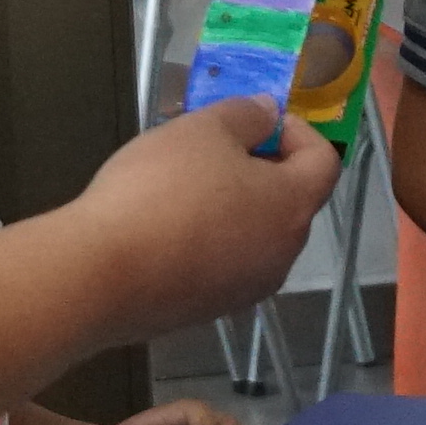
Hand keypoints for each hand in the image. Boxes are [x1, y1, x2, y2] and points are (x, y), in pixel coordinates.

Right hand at [72, 100, 342, 334]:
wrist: (102, 275)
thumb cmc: (160, 190)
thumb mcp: (202, 130)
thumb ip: (246, 116)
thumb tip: (269, 113)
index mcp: (292, 207)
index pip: (324, 162)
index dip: (297, 131)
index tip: (255, 120)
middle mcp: (282, 255)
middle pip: (289, 201)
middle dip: (259, 167)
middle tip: (211, 146)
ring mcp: (247, 290)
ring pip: (253, 235)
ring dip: (231, 205)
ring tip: (181, 185)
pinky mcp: (209, 311)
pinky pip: (221, 264)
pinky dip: (206, 240)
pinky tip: (163, 226)